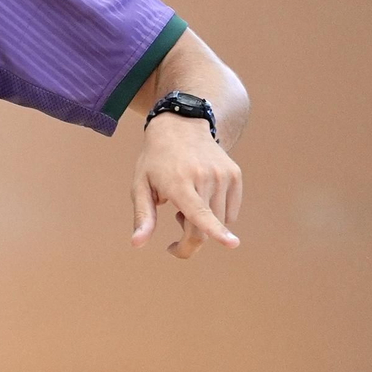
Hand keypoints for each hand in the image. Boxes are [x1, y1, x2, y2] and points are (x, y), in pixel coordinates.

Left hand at [130, 114, 242, 258]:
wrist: (180, 126)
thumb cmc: (155, 161)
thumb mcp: (140, 185)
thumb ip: (143, 216)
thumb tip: (137, 244)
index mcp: (178, 182)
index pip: (199, 212)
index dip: (215, 231)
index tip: (232, 244)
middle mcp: (204, 178)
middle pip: (205, 228)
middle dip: (190, 242)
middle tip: (175, 232)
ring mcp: (223, 175)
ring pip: (220, 222)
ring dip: (202, 225)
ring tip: (187, 202)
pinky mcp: (235, 175)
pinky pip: (231, 213)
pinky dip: (217, 215)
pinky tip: (202, 195)